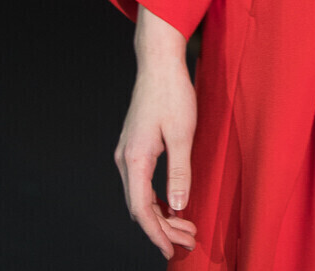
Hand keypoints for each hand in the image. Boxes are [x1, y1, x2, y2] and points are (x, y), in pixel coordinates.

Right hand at [116, 56, 198, 258]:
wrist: (158, 64)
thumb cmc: (172, 94)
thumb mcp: (183, 134)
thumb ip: (179, 172)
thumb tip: (178, 207)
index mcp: (134, 159)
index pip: (140, 209)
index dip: (156, 234)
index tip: (170, 250)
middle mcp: (125, 159)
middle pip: (139, 207)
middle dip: (163, 228)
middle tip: (189, 240)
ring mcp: (127, 153)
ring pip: (140, 197)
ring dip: (162, 215)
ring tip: (186, 228)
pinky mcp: (134, 147)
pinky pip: (141, 184)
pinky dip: (157, 199)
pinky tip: (173, 206)